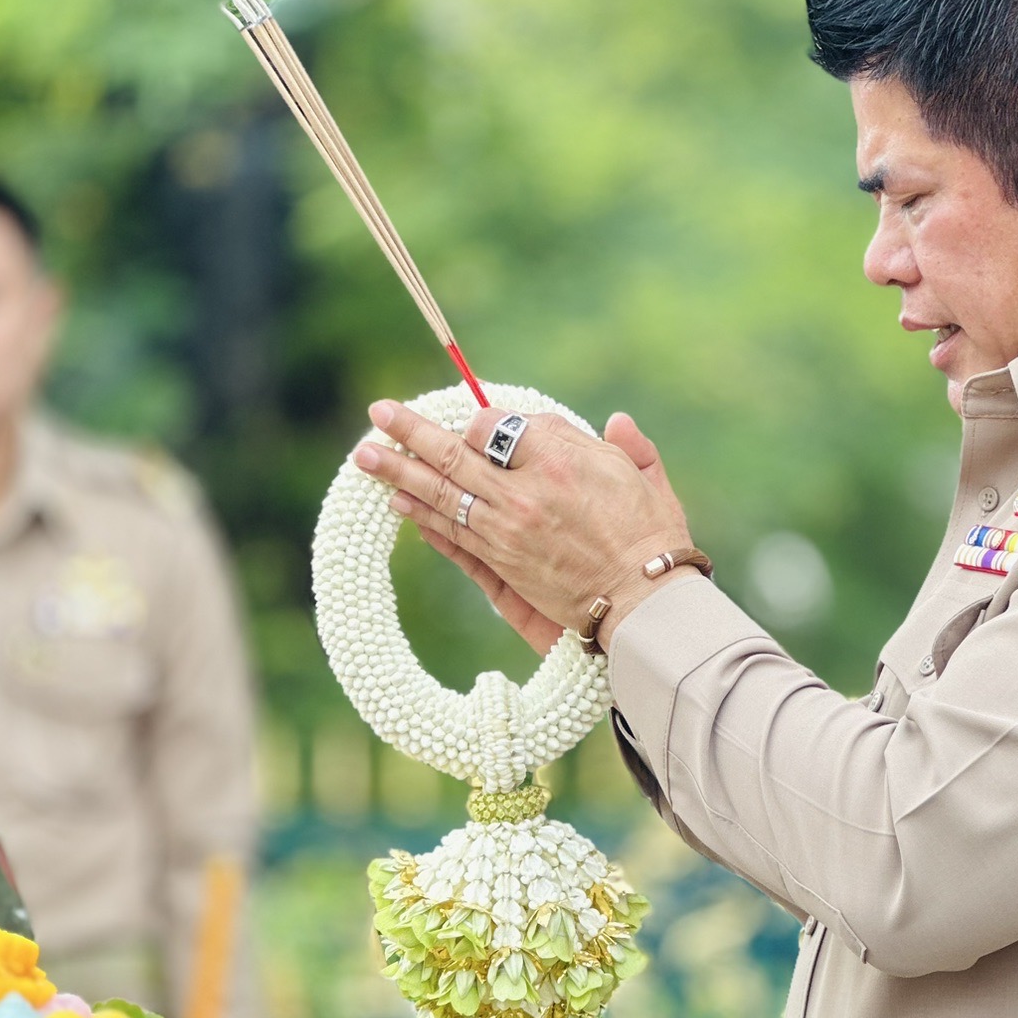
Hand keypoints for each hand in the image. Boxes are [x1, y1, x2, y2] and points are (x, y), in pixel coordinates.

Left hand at [355, 401, 697, 648]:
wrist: (642, 603)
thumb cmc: (653, 539)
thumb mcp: (648, 480)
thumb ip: (629, 446)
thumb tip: (616, 421)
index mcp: (559, 458)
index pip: (496, 424)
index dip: (480, 421)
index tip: (472, 420)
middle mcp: (524, 490)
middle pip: (454, 453)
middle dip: (411, 431)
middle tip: (378, 413)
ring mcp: (507, 528)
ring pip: (442, 493)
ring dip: (398, 471)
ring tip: (364, 454)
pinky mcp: (501, 563)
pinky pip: (451, 533)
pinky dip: (422, 516)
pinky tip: (397, 501)